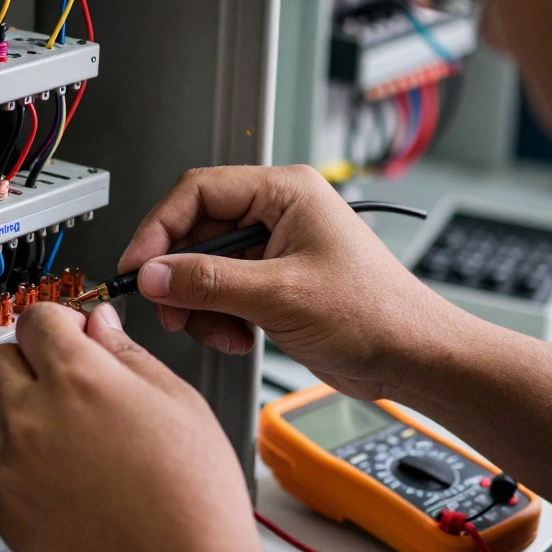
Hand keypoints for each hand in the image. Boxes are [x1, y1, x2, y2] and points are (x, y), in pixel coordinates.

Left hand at [0, 303, 277, 551]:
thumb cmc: (195, 497)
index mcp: (78, 379)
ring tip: (63, 428)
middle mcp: (34, 418)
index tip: (70, 333)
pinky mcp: (8, 512)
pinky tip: (63, 473)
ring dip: (16, 407)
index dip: (58, 320)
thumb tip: (99, 326)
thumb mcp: (178, 399)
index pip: (36, 317)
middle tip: (64, 377)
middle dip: (29, 358)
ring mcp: (15, 468)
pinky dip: (20, 462)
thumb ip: (127, 353)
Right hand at [119, 165, 466, 400]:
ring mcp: (274, 250)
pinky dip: (220, 319)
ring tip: (220, 331)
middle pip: (196, 233)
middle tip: (169, 308)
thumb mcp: (279, 296)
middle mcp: (278, 214)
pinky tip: (241, 337)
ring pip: (204, 268)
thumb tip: (154, 273)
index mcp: (286, 192)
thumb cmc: (376, 314)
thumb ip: (208, 282)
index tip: (138, 265)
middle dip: (180, 278)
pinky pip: (222, 293)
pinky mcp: (273, 283)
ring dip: (201, 305)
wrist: (412, 358)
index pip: (198, 192)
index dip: (159, 228)